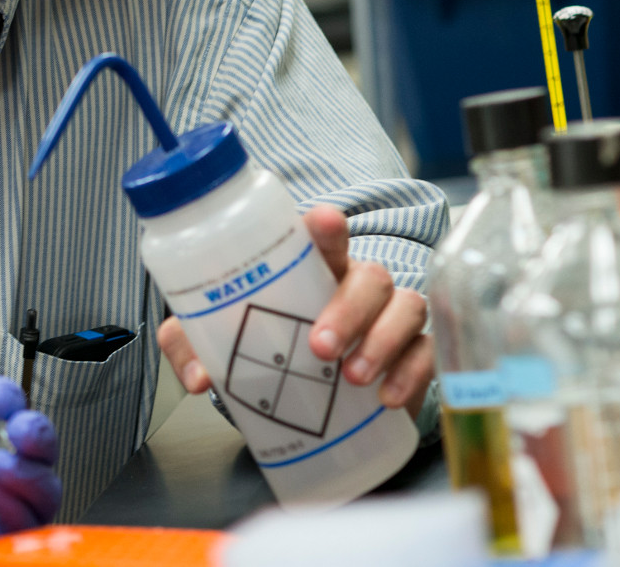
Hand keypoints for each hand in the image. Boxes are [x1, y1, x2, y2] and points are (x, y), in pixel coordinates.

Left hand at [157, 206, 433, 415]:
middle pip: (370, 276)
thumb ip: (197, 346)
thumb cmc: (272, 347)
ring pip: (406, 307)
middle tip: (321, 347)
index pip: (323, 237)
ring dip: (381, 341)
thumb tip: (193, 375)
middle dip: (349, 309)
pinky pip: (426, 353)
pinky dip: (411, 373)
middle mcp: (356, 286)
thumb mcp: (224, 342)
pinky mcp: (413, 353)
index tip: (324, 222)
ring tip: (353, 377)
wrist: (311, 396)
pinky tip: (386, 398)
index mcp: (312, 270)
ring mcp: (390, 317)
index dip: (327, 227)